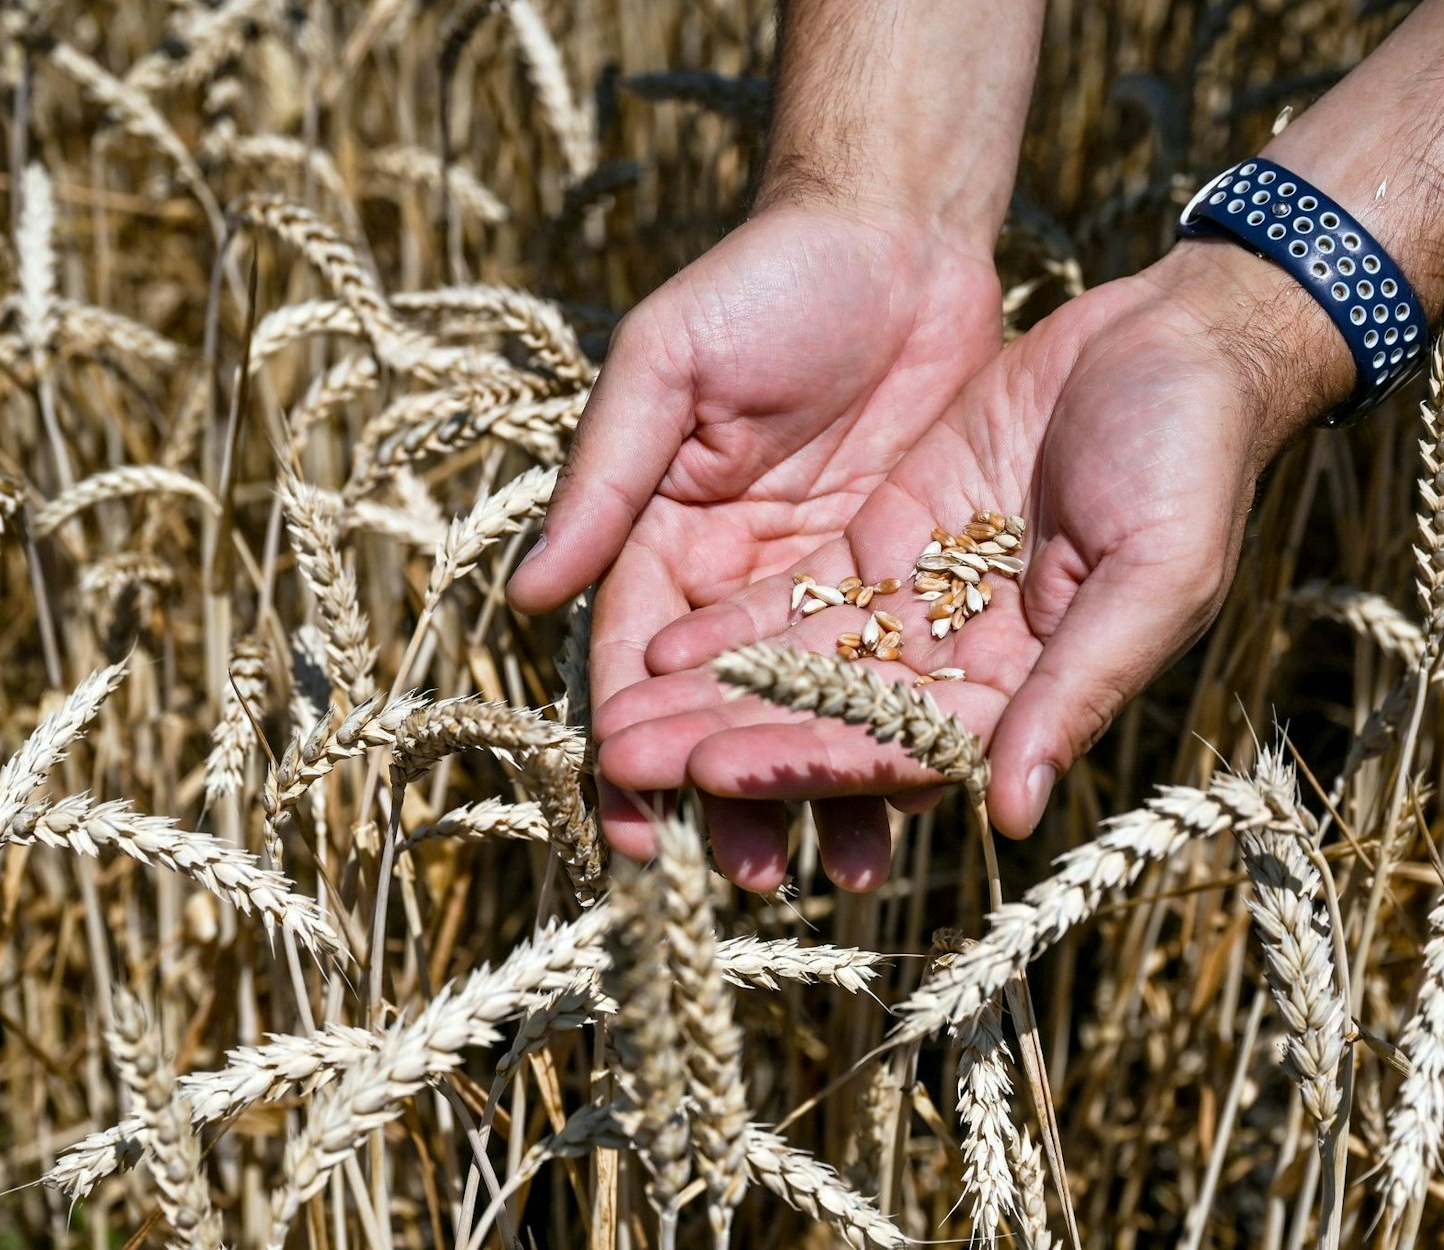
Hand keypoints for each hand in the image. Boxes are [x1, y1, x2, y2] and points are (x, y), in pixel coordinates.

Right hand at [506, 202, 1003, 882]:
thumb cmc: (763, 283)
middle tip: (746, 878)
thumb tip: (525, 600)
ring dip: (821, 787)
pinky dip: (899, 733)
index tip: (632, 823)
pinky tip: (917, 797)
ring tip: (844, 869)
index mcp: (663, 535)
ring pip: (814, 707)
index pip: (637, 659)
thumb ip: (606, 481)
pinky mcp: (901, 574)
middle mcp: (736, 576)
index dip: (634, 740)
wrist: (895, 233)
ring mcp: (822, 582)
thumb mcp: (666, 369)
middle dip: (732, 792)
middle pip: (727, 707)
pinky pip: (894, 672)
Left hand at [592, 241, 1347, 887]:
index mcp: (1030, 690)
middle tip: (625, 765)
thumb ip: (1076, 689)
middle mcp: (967, 662)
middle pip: (831, 720)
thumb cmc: (1192, 457)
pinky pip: (804, 594)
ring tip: (616, 723)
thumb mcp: (1153, 573)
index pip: (900, 747)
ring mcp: (925, 599)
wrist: (1181, 339)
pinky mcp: (894, 533)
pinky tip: (660, 645)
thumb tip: (1006, 814)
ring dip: (713, 696)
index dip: (805, 762)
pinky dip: (737, 624)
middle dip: (729, 743)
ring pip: (802, 664)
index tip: (711, 775)